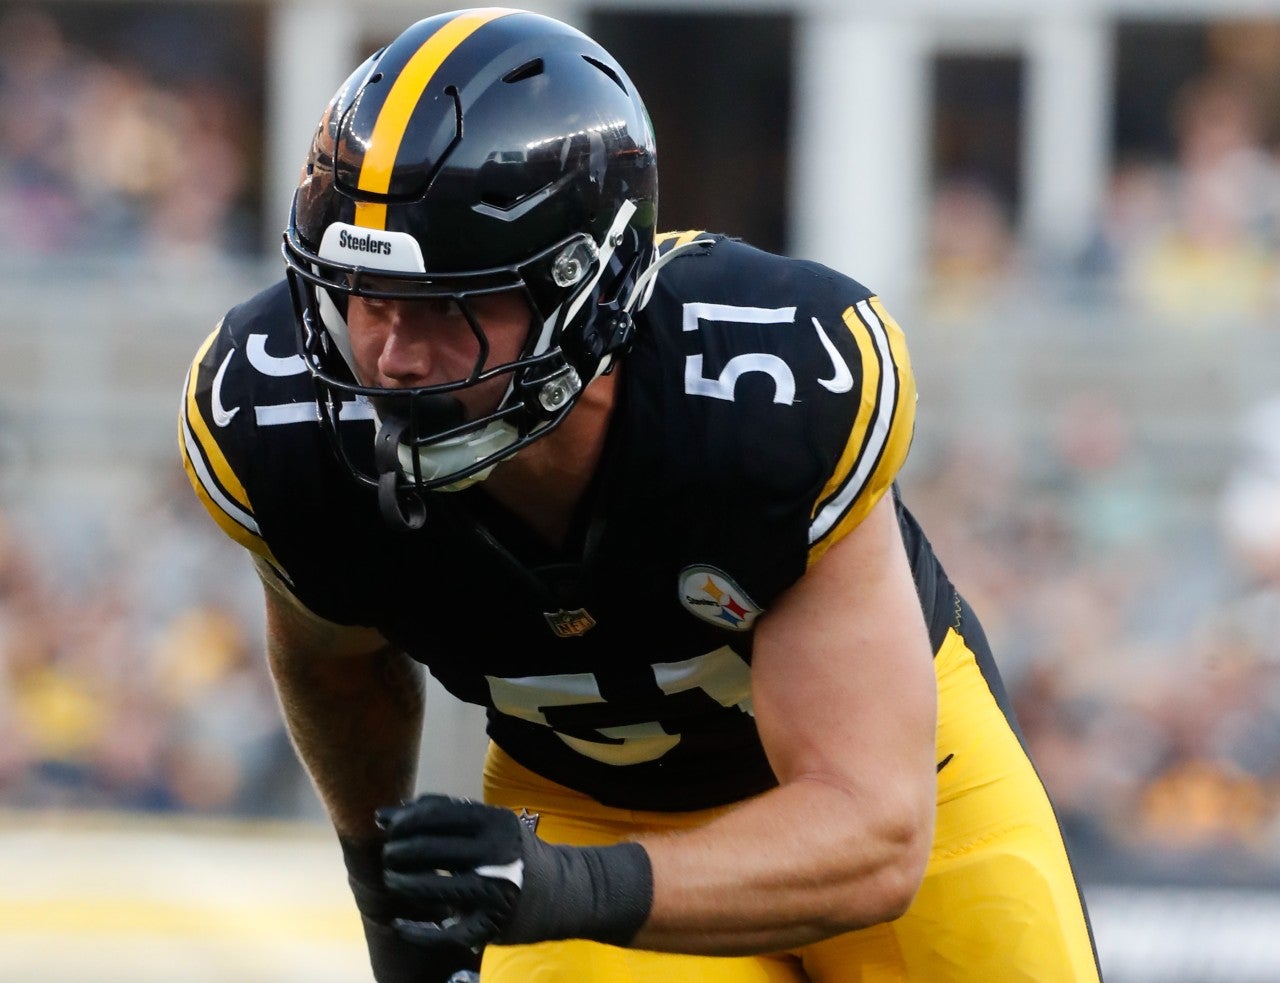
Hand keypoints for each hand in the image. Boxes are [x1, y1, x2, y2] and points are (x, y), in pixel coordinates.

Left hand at [377, 796, 523, 948]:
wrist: (560, 892)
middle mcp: (496, 853)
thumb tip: (383, 815)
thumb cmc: (512, 851)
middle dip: (396, 853)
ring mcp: (494, 892)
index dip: (403, 822)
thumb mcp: (487, 824)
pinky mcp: (491, 926)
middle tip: (389, 857)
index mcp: (494, 822)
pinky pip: (444, 934)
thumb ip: (441, 815)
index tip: (390, 829)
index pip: (435, 815)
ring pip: (432, 888)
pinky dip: (416, 931)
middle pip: (428, 850)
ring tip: (393, 880)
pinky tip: (400, 923)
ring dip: (401, 884)